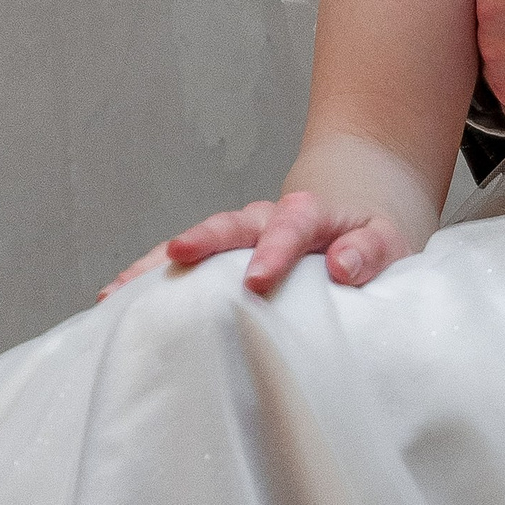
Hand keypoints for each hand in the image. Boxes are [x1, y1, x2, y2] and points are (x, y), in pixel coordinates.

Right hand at [99, 190, 413, 301]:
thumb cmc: (370, 234)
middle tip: (175, 257)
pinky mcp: (223, 254)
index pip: (294, 225)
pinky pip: (184, 262)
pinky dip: (152, 275)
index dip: (275, 250)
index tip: (257, 280)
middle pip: (233, 224)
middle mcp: (269, 218)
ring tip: (120, 290)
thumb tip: (342, 266)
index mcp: (313, 215)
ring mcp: (240, 235)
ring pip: (199, 243)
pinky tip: (117, 298)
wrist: (354, 206)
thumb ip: (370, 252)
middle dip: (203, 241)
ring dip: (160, 262)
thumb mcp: (388, 239)